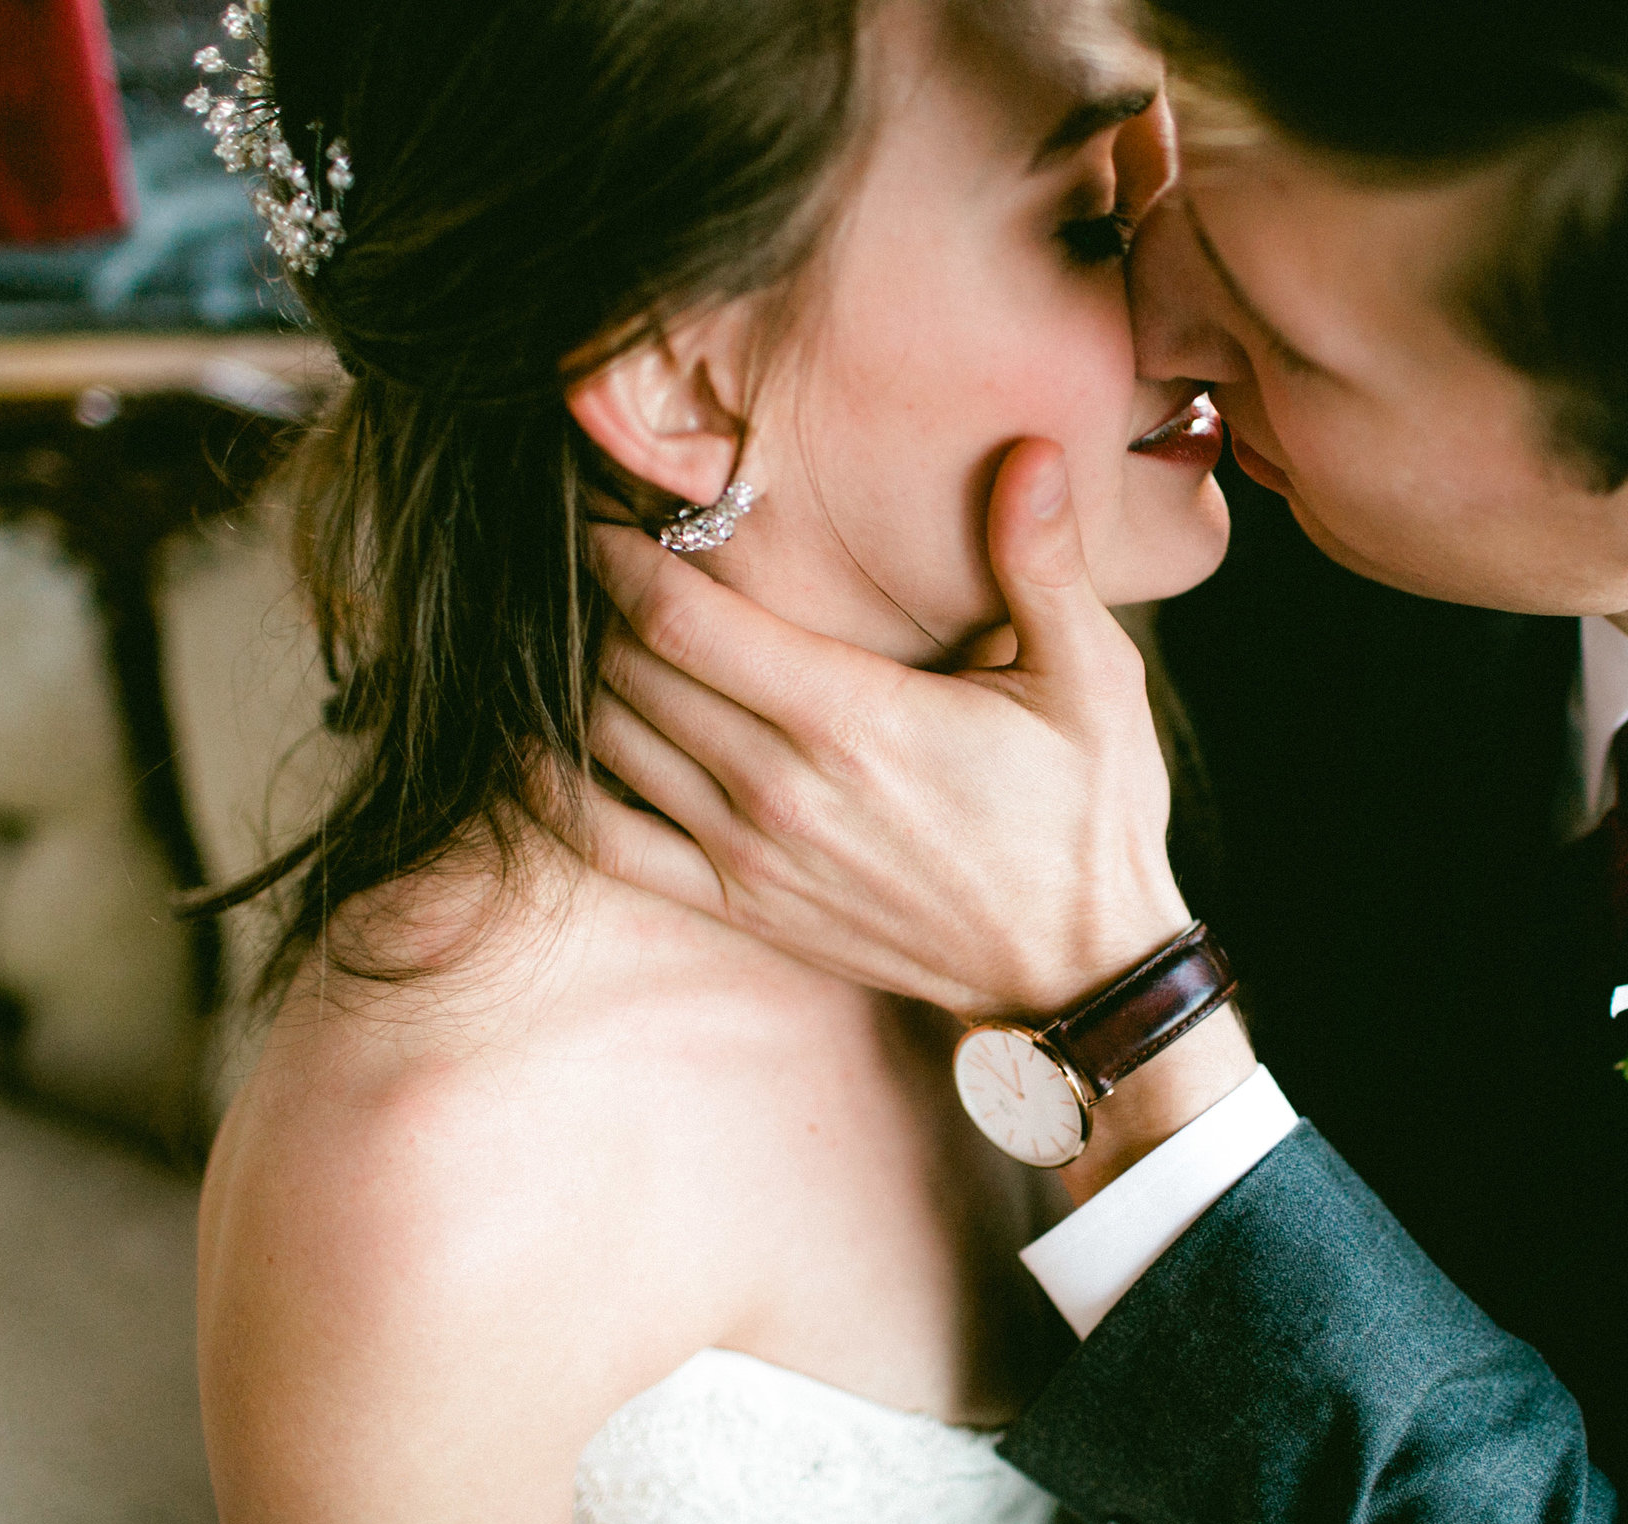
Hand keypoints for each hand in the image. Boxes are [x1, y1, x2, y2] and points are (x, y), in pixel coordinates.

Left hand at [583, 439, 1193, 1019]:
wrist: (1076, 969)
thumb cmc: (1085, 817)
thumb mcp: (1092, 681)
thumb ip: (1043, 564)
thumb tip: (1037, 450)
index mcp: (853, 720)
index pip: (684, 622)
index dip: (623, 559)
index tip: (603, 514)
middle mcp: (783, 789)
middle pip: (629, 673)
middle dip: (591, 605)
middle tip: (578, 556)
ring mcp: (753, 855)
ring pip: (608, 747)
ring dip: (571, 679)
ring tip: (566, 627)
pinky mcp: (744, 907)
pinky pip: (612, 845)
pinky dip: (557, 792)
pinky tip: (535, 745)